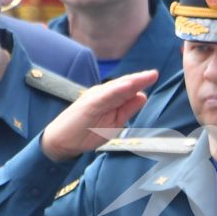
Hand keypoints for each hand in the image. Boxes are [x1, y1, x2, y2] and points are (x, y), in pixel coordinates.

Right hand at [39, 70, 158, 162]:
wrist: (62, 142)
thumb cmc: (87, 132)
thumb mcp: (114, 122)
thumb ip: (127, 109)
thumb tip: (143, 96)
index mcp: (110, 98)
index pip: (128, 88)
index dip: (141, 82)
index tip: (154, 76)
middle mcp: (103, 94)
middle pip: (124, 84)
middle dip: (140, 79)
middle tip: (154, 74)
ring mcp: (95, 97)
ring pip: (117, 87)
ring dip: (132, 81)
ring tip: (146, 76)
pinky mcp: (89, 104)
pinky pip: (105, 96)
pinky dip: (117, 90)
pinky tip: (128, 86)